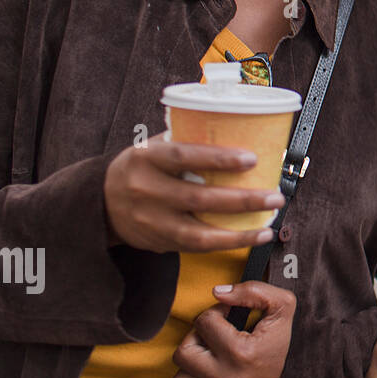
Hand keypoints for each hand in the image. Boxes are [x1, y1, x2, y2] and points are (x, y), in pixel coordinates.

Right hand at [104, 129, 283, 252]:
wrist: (101, 202)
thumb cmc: (141, 167)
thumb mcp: (154, 146)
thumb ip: (188, 140)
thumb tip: (240, 130)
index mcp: (146, 158)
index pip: (184, 156)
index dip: (219, 159)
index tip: (252, 159)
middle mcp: (146, 190)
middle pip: (199, 198)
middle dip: (242, 200)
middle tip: (275, 197)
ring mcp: (151, 221)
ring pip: (198, 234)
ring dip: (239, 234)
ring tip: (268, 227)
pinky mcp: (158, 242)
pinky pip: (196, 247)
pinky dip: (226, 244)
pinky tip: (250, 237)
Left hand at [171, 281, 296, 377]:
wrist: (303, 376)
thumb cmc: (290, 338)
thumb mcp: (282, 305)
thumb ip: (253, 291)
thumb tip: (218, 292)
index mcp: (241, 353)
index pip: (204, 322)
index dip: (217, 312)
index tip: (230, 315)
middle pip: (184, 351)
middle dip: (198, 336)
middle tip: (216, 333)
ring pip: (180, 374)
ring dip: (193, 358)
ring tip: (212, 350)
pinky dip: (194, 376)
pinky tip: (212, 366)